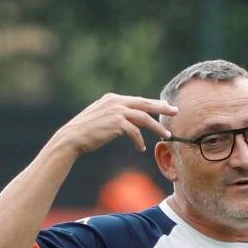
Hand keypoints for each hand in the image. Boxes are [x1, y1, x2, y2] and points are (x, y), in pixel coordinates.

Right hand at [50, 93, 175, 155]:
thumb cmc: (84, 131)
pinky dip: (139, 141)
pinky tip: (141, 148)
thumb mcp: (99, 117)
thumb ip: (113, 114)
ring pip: (144, 118)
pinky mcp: (116, 123)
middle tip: (175, 111)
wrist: (72, 138)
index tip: (164, 105)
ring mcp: (116, 111)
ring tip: (166, 136)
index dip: (152, 103)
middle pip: (145, 104)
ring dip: (156, 128)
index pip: (138, 100)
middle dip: (162, 108)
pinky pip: (135, 132)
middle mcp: (116, 102)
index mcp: (112, 98)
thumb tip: (125, 121)